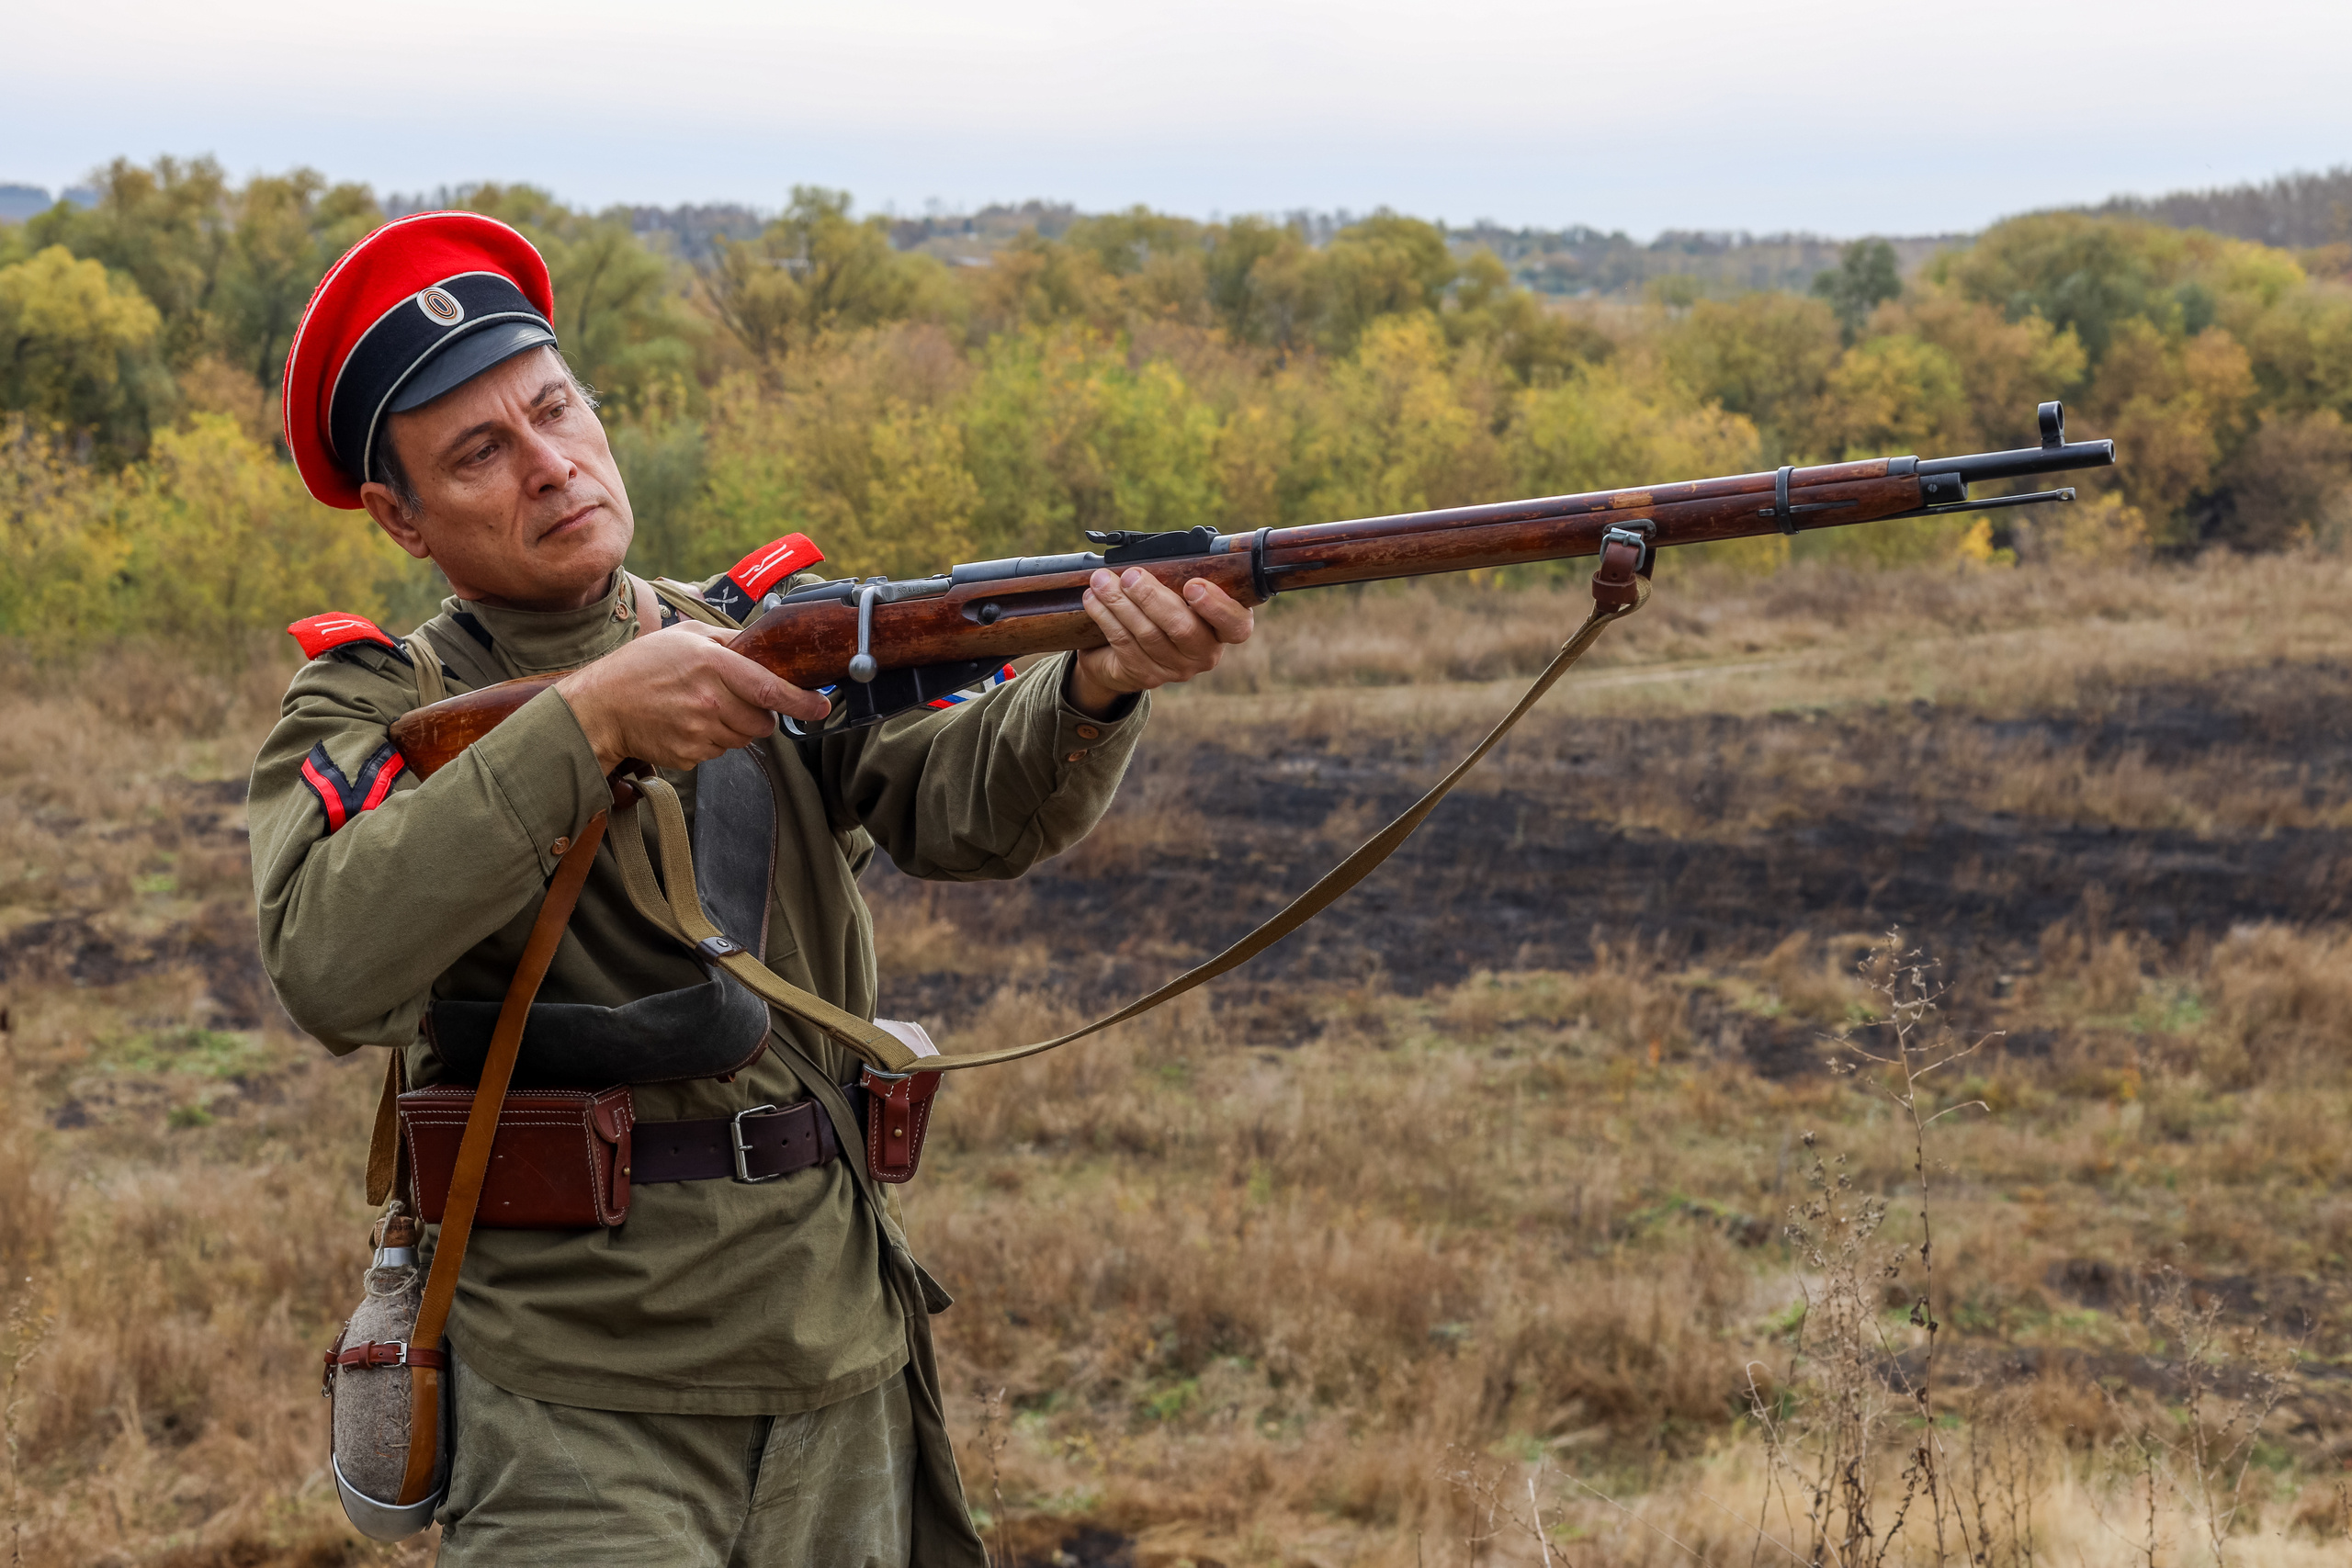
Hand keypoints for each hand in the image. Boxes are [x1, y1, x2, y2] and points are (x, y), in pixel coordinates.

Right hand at [555, 622, 829, 771]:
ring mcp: (699, 732)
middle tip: (734, 700)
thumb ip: (728, 640)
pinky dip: (711, 740)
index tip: (822, 707)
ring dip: (734, 727)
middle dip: (760, 715)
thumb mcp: (685, 636)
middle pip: (762, 722)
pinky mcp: (689, 755)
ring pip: (743, 739)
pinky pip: (718, 752)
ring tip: (702, 708)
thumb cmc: (641, 667)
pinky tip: (687, 723)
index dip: (802, 702)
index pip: (770, 689)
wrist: (599, 706)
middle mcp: (710, 702)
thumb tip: (762, 645)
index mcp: (713, 666)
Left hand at [1069, 568, 1253, 717]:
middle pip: (1184, 629)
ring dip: (1120, 604)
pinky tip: (1093, 600)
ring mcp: (1176, 669)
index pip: (1236, 625)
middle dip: (1153, 598)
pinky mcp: (1146, 676)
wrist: (1127, 649)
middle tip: (1131, 576)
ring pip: (1148, 636)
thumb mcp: (1175, 590)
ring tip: (1101, 581)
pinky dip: (1106, 618)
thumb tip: (1158, 553)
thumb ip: (1179, 576)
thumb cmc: (1159, 607)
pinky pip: (1125, 645)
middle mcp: (1205, 653)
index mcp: (1223, 628)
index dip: (1218, 607)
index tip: (1193, 585)